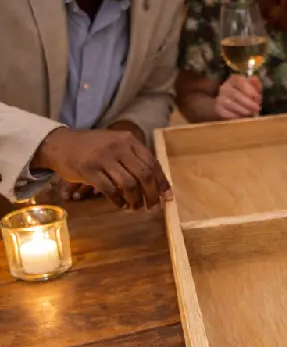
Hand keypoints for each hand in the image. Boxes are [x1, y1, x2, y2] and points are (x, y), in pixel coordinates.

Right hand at [31, 128, 170, 210]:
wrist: (60, 143)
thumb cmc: (93, 147)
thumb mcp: (116, 145)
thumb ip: (134, 159)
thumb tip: (155, 184)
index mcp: (129, 140)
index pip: (152, 162)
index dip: (161, 181)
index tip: (166, 197)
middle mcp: (119, 147)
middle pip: (144, 174)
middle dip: (151, 194)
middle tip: (152, 207)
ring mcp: (104, 158)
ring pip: (129, 184)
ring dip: (135, 200)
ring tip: (134, 207)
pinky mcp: (89, 170)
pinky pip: (109, 190)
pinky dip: (117, 200)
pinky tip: (120, 204)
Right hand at [215, 74, 261, 119]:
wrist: (230, 104)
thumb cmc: (245, 94)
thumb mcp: (252, 87)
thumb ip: (255, 84)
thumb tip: (254, 80)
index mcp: (234, 80)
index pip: (239, 81)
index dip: (249, 89)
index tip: (258, 97)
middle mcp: (225, 88)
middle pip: (235, 94)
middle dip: (248, 102)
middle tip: (257, 108)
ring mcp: (220, 99)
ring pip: (231, 105)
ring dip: (244, 110)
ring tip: (252, 113)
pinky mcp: (219, 110)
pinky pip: (227, 114)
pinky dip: (237, 117)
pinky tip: (244, 117)